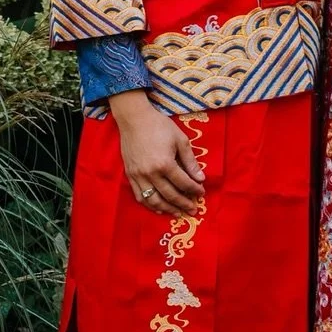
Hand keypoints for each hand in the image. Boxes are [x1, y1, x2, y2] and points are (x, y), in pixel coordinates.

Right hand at [111, 90, 204, 215]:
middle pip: (170, 195)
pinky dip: (150, 205)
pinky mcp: (130, 175)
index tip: (201, 193)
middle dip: (184, 204)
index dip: (194, 190)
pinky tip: (159, 209)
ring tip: (178, 213)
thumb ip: (190, 161)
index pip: (183, 183)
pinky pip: (140, 196)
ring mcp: (138, 176)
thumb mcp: (180, 140)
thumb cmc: (159, 126)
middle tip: (193, 210)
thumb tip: (201, 179)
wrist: (134, 119)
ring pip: (154, 200)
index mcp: (165, 164)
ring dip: (168, 209)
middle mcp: (151, 173)